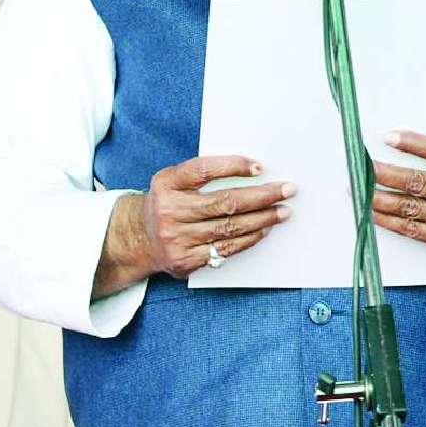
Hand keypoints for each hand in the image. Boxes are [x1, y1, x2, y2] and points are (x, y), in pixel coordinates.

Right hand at [142, 155, 295, 277]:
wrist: (138, 238)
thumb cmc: (167, 202)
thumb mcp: (173, 180)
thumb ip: (203, 174)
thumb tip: (252, 171)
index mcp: (167, 183)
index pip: (204, 170)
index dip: (234, 166)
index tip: (260, 167)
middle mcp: (170, 210)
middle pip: (224, 202)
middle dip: (262, 196)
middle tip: (287, 190)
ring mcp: (177, 238)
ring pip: (229, 228)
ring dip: (262, 219)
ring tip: (282, 211)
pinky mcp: (185, 260)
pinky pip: (225, 249)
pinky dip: (248, 239)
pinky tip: (263, 230)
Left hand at [370, 130, 425, 281]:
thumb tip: (397, 144)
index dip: (415, 144)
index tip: (388, 137)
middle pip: (420, 184)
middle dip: (386, 175)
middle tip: (362, 167)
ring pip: (411, 210)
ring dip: (380, 200)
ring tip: (359, 190)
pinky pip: (413, 231)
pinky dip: (389, 221)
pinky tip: (373, 212)